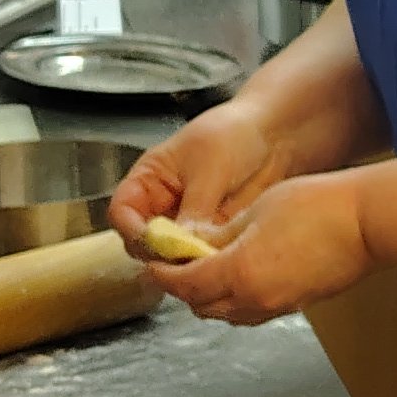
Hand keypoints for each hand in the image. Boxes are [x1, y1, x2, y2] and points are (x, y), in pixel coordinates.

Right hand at [112, 100, 283, 282]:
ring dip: (184, 262)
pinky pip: (200, 257)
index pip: (122, 211)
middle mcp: (162, 205)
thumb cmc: (234, 134)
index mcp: (149, 179)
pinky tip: (220, 259)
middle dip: (157, 253)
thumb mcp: (210, 168)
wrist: (274, 135)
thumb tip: (181, 243)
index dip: (130, 229)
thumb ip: (194, 208)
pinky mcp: (211, 235)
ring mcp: (186, 223)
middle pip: (142, 241)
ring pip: (171, 255)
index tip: (151, 242)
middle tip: (180, 258)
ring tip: (203, 258)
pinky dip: (206, 262)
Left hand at [159, 172, 375, 325]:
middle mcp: (255, 298)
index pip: (186, 284)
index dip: (164, 275)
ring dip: (210, 298)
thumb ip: (220, 234)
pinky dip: (236, 300)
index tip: (154, 263)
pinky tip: (239, 277)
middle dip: (184, 289)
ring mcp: (278, 306)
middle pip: (202, 306)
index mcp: (239, 272)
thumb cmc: (319, 206)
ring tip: (206, 269)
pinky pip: (252, 312)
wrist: (369, 223)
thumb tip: (194, 244)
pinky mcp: (296, 305)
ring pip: (228, 314)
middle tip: (176, 265)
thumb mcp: (257, 210)